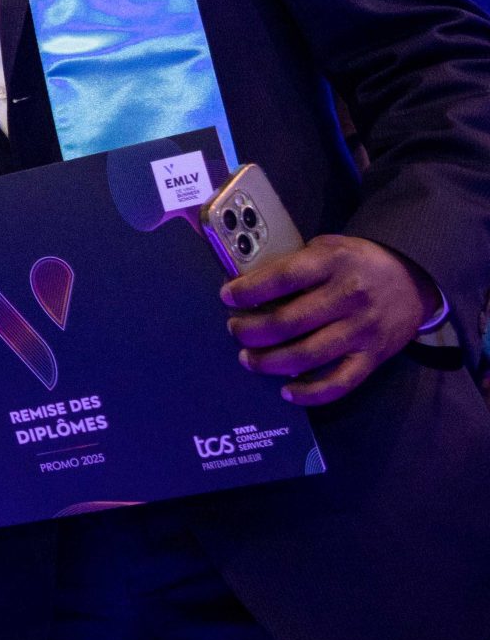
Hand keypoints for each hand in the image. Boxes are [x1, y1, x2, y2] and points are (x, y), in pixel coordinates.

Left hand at [224, 233, 438, 405]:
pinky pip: (340, 382)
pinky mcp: (374, 357)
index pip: (283, 278)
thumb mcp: (326, 247)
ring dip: (270, 362)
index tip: (227, 297)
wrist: (413, 279)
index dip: (250, 290)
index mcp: (332, 262)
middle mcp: (349, 297)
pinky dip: (311, 392)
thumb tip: (246, 283)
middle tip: (234, 331)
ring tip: (248, 359)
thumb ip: (293, 263)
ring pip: (308, 355)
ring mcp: (363, 330)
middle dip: (252, 330)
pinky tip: (287, 392)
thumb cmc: (356, 262)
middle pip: (289, 321)